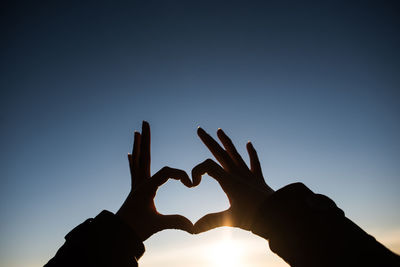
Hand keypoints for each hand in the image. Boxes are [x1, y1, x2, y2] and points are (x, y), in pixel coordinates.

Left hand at [117, 121, 193, 240]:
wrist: (118, 235)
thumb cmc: (137, 229)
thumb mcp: (158, 224)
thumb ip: (176, 222)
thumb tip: (193, 227)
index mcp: (147, 187)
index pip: (167, 172)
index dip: (181, 175)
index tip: (191, 184)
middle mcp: (140, 182)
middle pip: (144, 155)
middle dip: (146, 139)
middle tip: (144, 122)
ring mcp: (136, 185)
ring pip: (137, 161)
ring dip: (138, 146)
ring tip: (136, 132)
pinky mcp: (134, 190)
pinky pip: (133, 171)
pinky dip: (132, 161)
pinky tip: (129, 154)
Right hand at [192, 127, 273, 232]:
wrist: (278, 215)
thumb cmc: (254, 217)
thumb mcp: (230, 219)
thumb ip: (211, 222)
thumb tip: (193, 229)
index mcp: (229, 181)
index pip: (208, 166)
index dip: (197, 171)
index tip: (193, 184)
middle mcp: (238, 174)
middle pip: (220, 153)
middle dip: (209, 141)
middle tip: (199, 129)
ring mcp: (248, 175)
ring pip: (235, 154)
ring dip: (227, 142)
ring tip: (220, 130)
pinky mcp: (258, 179)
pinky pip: (254, 163)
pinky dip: (252, 153)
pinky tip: (249, 144)